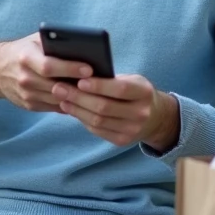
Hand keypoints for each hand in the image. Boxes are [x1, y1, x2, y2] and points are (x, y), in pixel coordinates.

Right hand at [0, 34, 94, 111]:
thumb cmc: (24, 50)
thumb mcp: (35, 40)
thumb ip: (54, 42)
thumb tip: (83, 48)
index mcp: (25, 57)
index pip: (49, 66)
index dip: (70, 68)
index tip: (90, 68)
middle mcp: (24, 77)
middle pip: (55, 86)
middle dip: (78, 86)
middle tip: (100, 85)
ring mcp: (26, 94)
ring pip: (57, 100)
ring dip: (77, 98)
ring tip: (97, 93)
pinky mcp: (29, 105)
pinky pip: (54, 107)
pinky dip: (69, 104)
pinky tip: (84, 99)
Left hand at [52, 75, 179, 150]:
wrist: (155, 117)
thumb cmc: (136, 92)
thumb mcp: (132, 80)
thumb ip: (111, 78)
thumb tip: (78, 74)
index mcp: (144, 92)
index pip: (119, 89)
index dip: (98, 85)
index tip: (78, 80)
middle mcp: (140, 113)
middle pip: (104, 107)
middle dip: (78, 97)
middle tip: (58, 88)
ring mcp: (132, 130)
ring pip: (98, 121)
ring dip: (76, 109)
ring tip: (61, 99)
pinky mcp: (122, 141)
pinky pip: (97, 130)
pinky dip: (82, 119)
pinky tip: (72, 110)